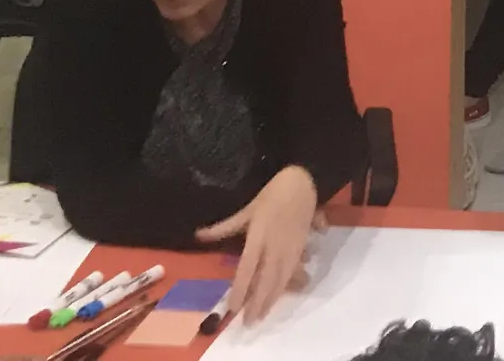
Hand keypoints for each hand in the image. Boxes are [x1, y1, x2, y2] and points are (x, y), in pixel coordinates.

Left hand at [197, 164, 318, 326]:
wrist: (305, 181)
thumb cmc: (272, 193)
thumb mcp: (247, 209)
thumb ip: (224, 227)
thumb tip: (198, 235)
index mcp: (259, 236)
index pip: (247, 268)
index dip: (240, 289)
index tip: (233, 307)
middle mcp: (275, 246)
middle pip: (266, 279)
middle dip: (258, 302)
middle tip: (250, 321)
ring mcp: (291, 247)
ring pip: (282, 278)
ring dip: (273, 298)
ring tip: (263, 314)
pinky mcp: (302, 246)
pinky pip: (294, 270)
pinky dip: (288, 285)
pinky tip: (284, 294)